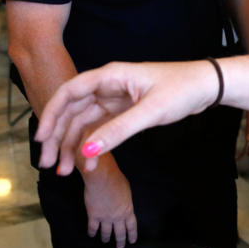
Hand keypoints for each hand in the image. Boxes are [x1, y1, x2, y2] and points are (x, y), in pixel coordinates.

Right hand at [36, 60, 217, 174]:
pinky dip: (93, 145)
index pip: (70, 93)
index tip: (42, 139)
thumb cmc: (182, 89)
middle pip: (72, 111)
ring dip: (73, 145)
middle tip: (50, 164)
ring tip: (66, 171)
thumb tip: (87, 150)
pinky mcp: (125, 110)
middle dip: (58, 137)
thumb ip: (118, 131)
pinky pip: (101, 128)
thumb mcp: (150, 112)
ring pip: (84, 123)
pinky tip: (90, 165)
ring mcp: (115, 98)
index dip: (52, 115)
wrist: (207, 86)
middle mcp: (108, 85)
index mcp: (110, 76)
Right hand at [83, 159, 137, 247]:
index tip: (132, 241)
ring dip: (106, 238)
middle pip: (120, 232)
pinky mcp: (93, 215)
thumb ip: (125, 201)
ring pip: (106, 232)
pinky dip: (92, 232)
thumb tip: (123, 205)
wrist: (102, 178)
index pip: (131, 226)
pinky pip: (93, 227)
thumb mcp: (127, 191)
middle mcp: (117, 216)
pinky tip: (92, 235)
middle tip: (120, 247)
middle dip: (120, 241)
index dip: (132, 234)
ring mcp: (105, 217)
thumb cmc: (116, 180)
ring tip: (105, 241)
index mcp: (128, 210)